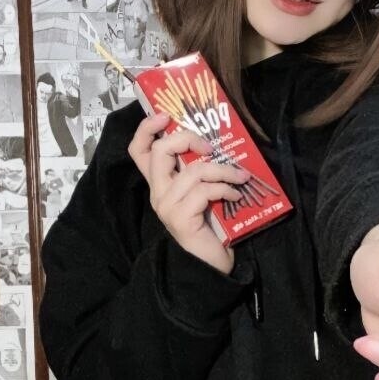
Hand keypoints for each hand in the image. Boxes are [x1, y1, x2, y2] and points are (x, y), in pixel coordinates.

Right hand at [128, 111, 249, 275]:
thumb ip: (201, 169)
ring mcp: (167, 207)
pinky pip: (204, 191)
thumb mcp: (204, 191)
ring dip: (222, 169)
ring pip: (192, 171)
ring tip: (240, 176)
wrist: (211, 264)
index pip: (138, 151)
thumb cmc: (211, 226)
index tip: (164, 115)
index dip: (146, 129)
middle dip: (187, 139)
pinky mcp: (181, 219)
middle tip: (211, 146)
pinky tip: (235, 195)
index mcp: (160, 184)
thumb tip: (218, 142)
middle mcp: (158, 193)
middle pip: (159, 151)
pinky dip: (225, 188)